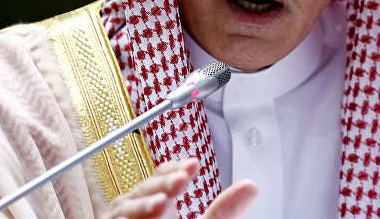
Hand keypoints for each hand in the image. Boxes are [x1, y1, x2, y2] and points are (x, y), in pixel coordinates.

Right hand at [104, 157, 257, 218]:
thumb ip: (223, 211)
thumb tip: (251, 187)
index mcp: (156, 202)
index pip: (162, 176)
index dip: (176, 169)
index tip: (193, 165)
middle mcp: (136, 209)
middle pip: (146, 189)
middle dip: (163, 184)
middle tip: (181, 179)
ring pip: (128, 208)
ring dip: (145, 204)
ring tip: (162, 202)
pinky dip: (130, 218)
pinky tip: (143, 214)